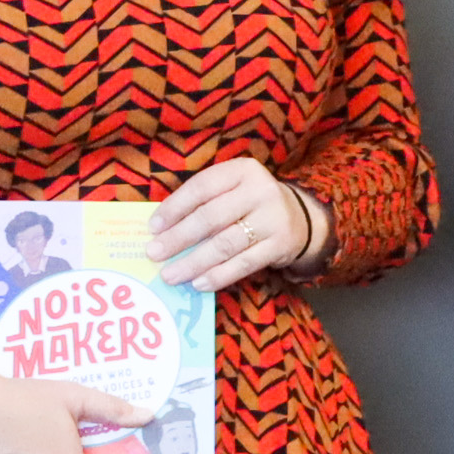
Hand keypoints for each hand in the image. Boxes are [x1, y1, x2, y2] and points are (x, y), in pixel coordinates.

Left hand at [150, 158, 321, 292]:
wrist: (300, 219)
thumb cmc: (250, 204)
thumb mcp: (232, 190)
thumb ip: (203, 202)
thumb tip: (161, 230)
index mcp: (242, 170)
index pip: (202, 187)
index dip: (174, 207)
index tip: (153, 227)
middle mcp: (260, 190)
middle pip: (211, 217)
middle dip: (178, 237)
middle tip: (154, 253)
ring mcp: (273, 218)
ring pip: (225, 244)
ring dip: (194, 262)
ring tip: (171, 275)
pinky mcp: (280, 245)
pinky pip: (243, 264)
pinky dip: (218, 276)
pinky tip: (198, 283)